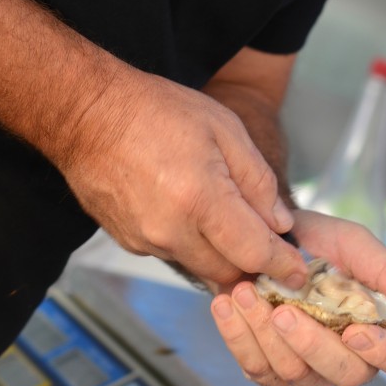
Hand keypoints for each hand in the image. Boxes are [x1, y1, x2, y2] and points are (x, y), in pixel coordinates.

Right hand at [60, 66, 306, 287]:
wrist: (86, 114)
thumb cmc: (156, 111)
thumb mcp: (224, 129)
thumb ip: (258, 182)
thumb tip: (280, 224)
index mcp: (200, 199)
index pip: (254, 253)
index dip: (283, 266)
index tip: (299, 274)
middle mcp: (171, 231)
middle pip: (228, 273)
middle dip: (253, 266)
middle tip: (271, 252)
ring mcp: (146, 242)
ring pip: (201, 268)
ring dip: (222, 257)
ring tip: (230, 227)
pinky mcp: (130, 244)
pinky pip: (174, 256)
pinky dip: (192, 245)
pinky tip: (191, 216)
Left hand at [210, 210, 385, 385]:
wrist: (262, 240)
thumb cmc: (317, 244)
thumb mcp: (353, 244)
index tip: (356, 330)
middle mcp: (352, 358)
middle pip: (346, 374)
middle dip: (310, 343)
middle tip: (283, 310)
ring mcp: (310, 371)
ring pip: (293, 373)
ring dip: (265, 333)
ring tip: (246, 291)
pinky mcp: (270, 371)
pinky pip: (256, 367)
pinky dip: (237, 335)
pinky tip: (227, 304)